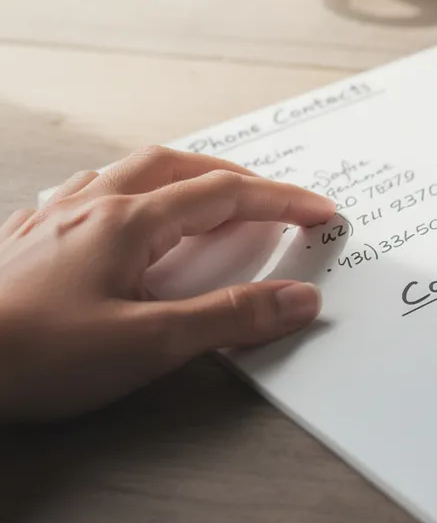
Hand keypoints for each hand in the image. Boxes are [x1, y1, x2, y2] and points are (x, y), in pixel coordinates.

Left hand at [0, 147, 336, 422]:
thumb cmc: (32, 356)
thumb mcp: (146, 346)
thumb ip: (228, 319)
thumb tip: (298, 299)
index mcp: (127, 222)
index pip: (224, 195)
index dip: (281, 202)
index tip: (321, 212)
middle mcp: (89, 205)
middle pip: (178, 165)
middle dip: (236, 177)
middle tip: (274, 200)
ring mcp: (51, 218)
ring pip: (129, 172)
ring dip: (182, 176)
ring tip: (208, 197)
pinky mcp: (23, 241)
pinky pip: (88, 193)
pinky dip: (130, 193)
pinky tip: (125, 218)